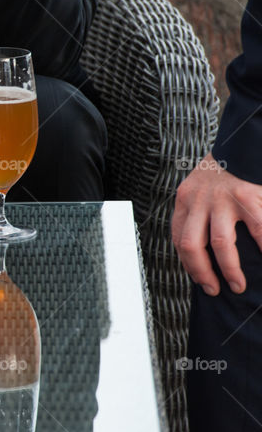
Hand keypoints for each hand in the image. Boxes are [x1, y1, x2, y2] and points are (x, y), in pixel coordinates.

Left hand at [172, 153, 261, 294]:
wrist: (241, 142)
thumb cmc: (223, 170)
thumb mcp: (199, 187)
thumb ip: (198, 212)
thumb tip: (203, 247)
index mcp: (185, 200)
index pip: (177, 237)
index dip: (186, 262)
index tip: (197, 278)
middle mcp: (199, 200)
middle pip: (190, 245)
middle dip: (201, 272)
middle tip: (212, 289)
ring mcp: (223, 199)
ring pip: (220, 244)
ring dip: (228, 269)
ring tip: (237, 284)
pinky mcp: (247, 196)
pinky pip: (257, 229)